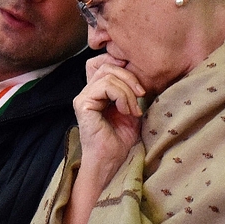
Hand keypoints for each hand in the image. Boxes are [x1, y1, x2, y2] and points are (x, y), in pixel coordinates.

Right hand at [75, 53, 144, 184]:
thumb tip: (139, 68)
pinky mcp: (83, 103)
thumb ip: (130, 88)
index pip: (104, 61)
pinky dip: (121, 96)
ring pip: (108, 74)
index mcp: (97, 90)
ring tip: (133, 109)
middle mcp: (88, 91)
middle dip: (129, 76)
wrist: (112, 161)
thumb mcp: (131, 107)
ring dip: (127, 90)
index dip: (121, 63)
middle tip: (141, 94)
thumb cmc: (122, 139)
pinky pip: (105, 86)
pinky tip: (126, 111)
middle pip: (107, 64)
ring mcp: (83, 96)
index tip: (138, 82)